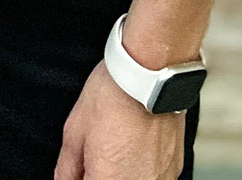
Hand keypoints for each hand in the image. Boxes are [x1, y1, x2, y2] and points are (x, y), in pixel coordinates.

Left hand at [54, 60, 185, 179]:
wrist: (152, 72)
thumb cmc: (115, 94)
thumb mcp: (75, 131)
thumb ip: (67, 168)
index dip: (84, 176)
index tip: (82, 169)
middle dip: (100, 174)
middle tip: (97, 154)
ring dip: (121, 172)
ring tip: (116, 147)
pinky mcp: (174, 168)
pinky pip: (150, 177)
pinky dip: (139, 169)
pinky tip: (133, 146)